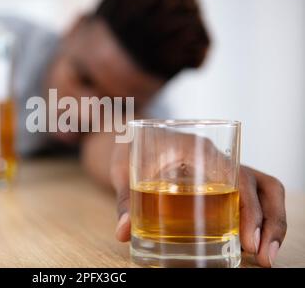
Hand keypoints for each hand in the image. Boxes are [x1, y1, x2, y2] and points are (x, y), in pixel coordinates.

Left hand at [110, 141, 286, 267]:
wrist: (131, 134)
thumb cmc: (129, 148)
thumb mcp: (123, 170)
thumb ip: (125, 198)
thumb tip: (124, 231)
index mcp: (196, 148)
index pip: (236, 174)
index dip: (248, 207)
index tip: (248, 239)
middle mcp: (216, 156)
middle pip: (260, 184)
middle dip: (269, 222)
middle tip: (261, 257)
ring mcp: (221, 167)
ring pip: (262, 189)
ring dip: (269, 222)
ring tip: (262, 255)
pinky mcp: (219, 178)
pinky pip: (250, 195)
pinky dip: (256, 218)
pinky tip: (248, 243)